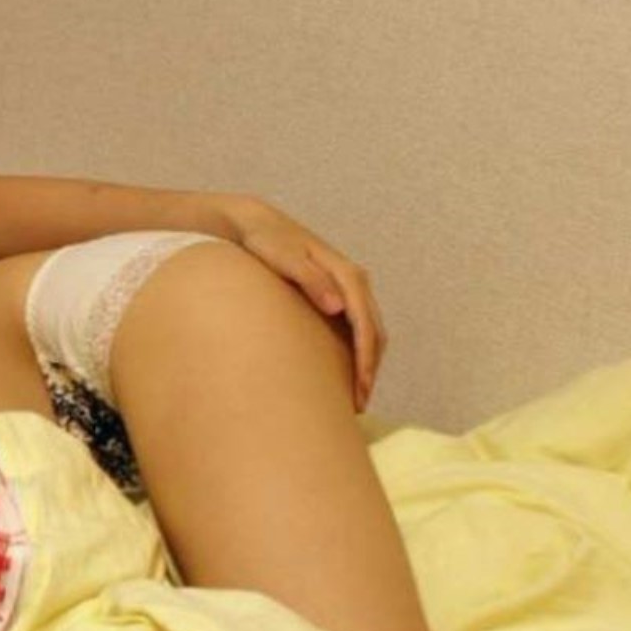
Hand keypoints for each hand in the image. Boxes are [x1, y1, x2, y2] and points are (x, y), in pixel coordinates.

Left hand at [218, 197, 386, 412]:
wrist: (256, 225)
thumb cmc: (265, 241)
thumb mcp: (282, 257)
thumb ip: (309, 279)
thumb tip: (338, 307)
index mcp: (346, 274)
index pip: (365, 323)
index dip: (365, 359)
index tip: (360, 387)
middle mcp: (354, 281)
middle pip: (374, 332)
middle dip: (369, 370)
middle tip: (357, 405)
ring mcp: (348, 288)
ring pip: (369, 333)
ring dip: (366, 364)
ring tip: (354, 397)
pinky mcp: (337, 295)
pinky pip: (357, 328)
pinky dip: (357, 353)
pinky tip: (344, 373)